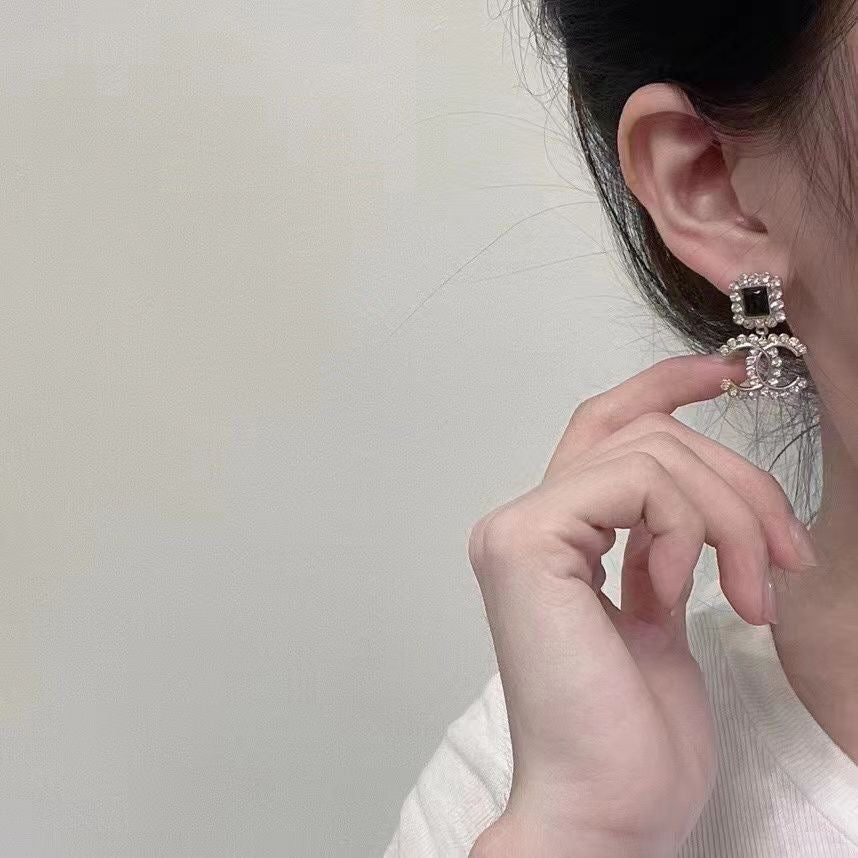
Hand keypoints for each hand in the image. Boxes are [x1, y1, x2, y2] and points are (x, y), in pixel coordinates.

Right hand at [467, 354, 816, 857]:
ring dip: (730, 512)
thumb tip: (693, 500)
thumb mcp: (662, 612)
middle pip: (646, 436)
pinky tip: (689, 588)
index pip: (604, 429)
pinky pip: (638, 484)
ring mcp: (518, 530)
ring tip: (755, 589)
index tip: (727, 375)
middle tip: (787, 553)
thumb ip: (658, 543)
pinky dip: (688, 527)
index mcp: (551, 538)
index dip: (663, 387)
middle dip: (736, 482)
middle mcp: (523, 523)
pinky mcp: (527, 543)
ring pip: (651, 453)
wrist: (608, 809)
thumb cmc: (634, 732)